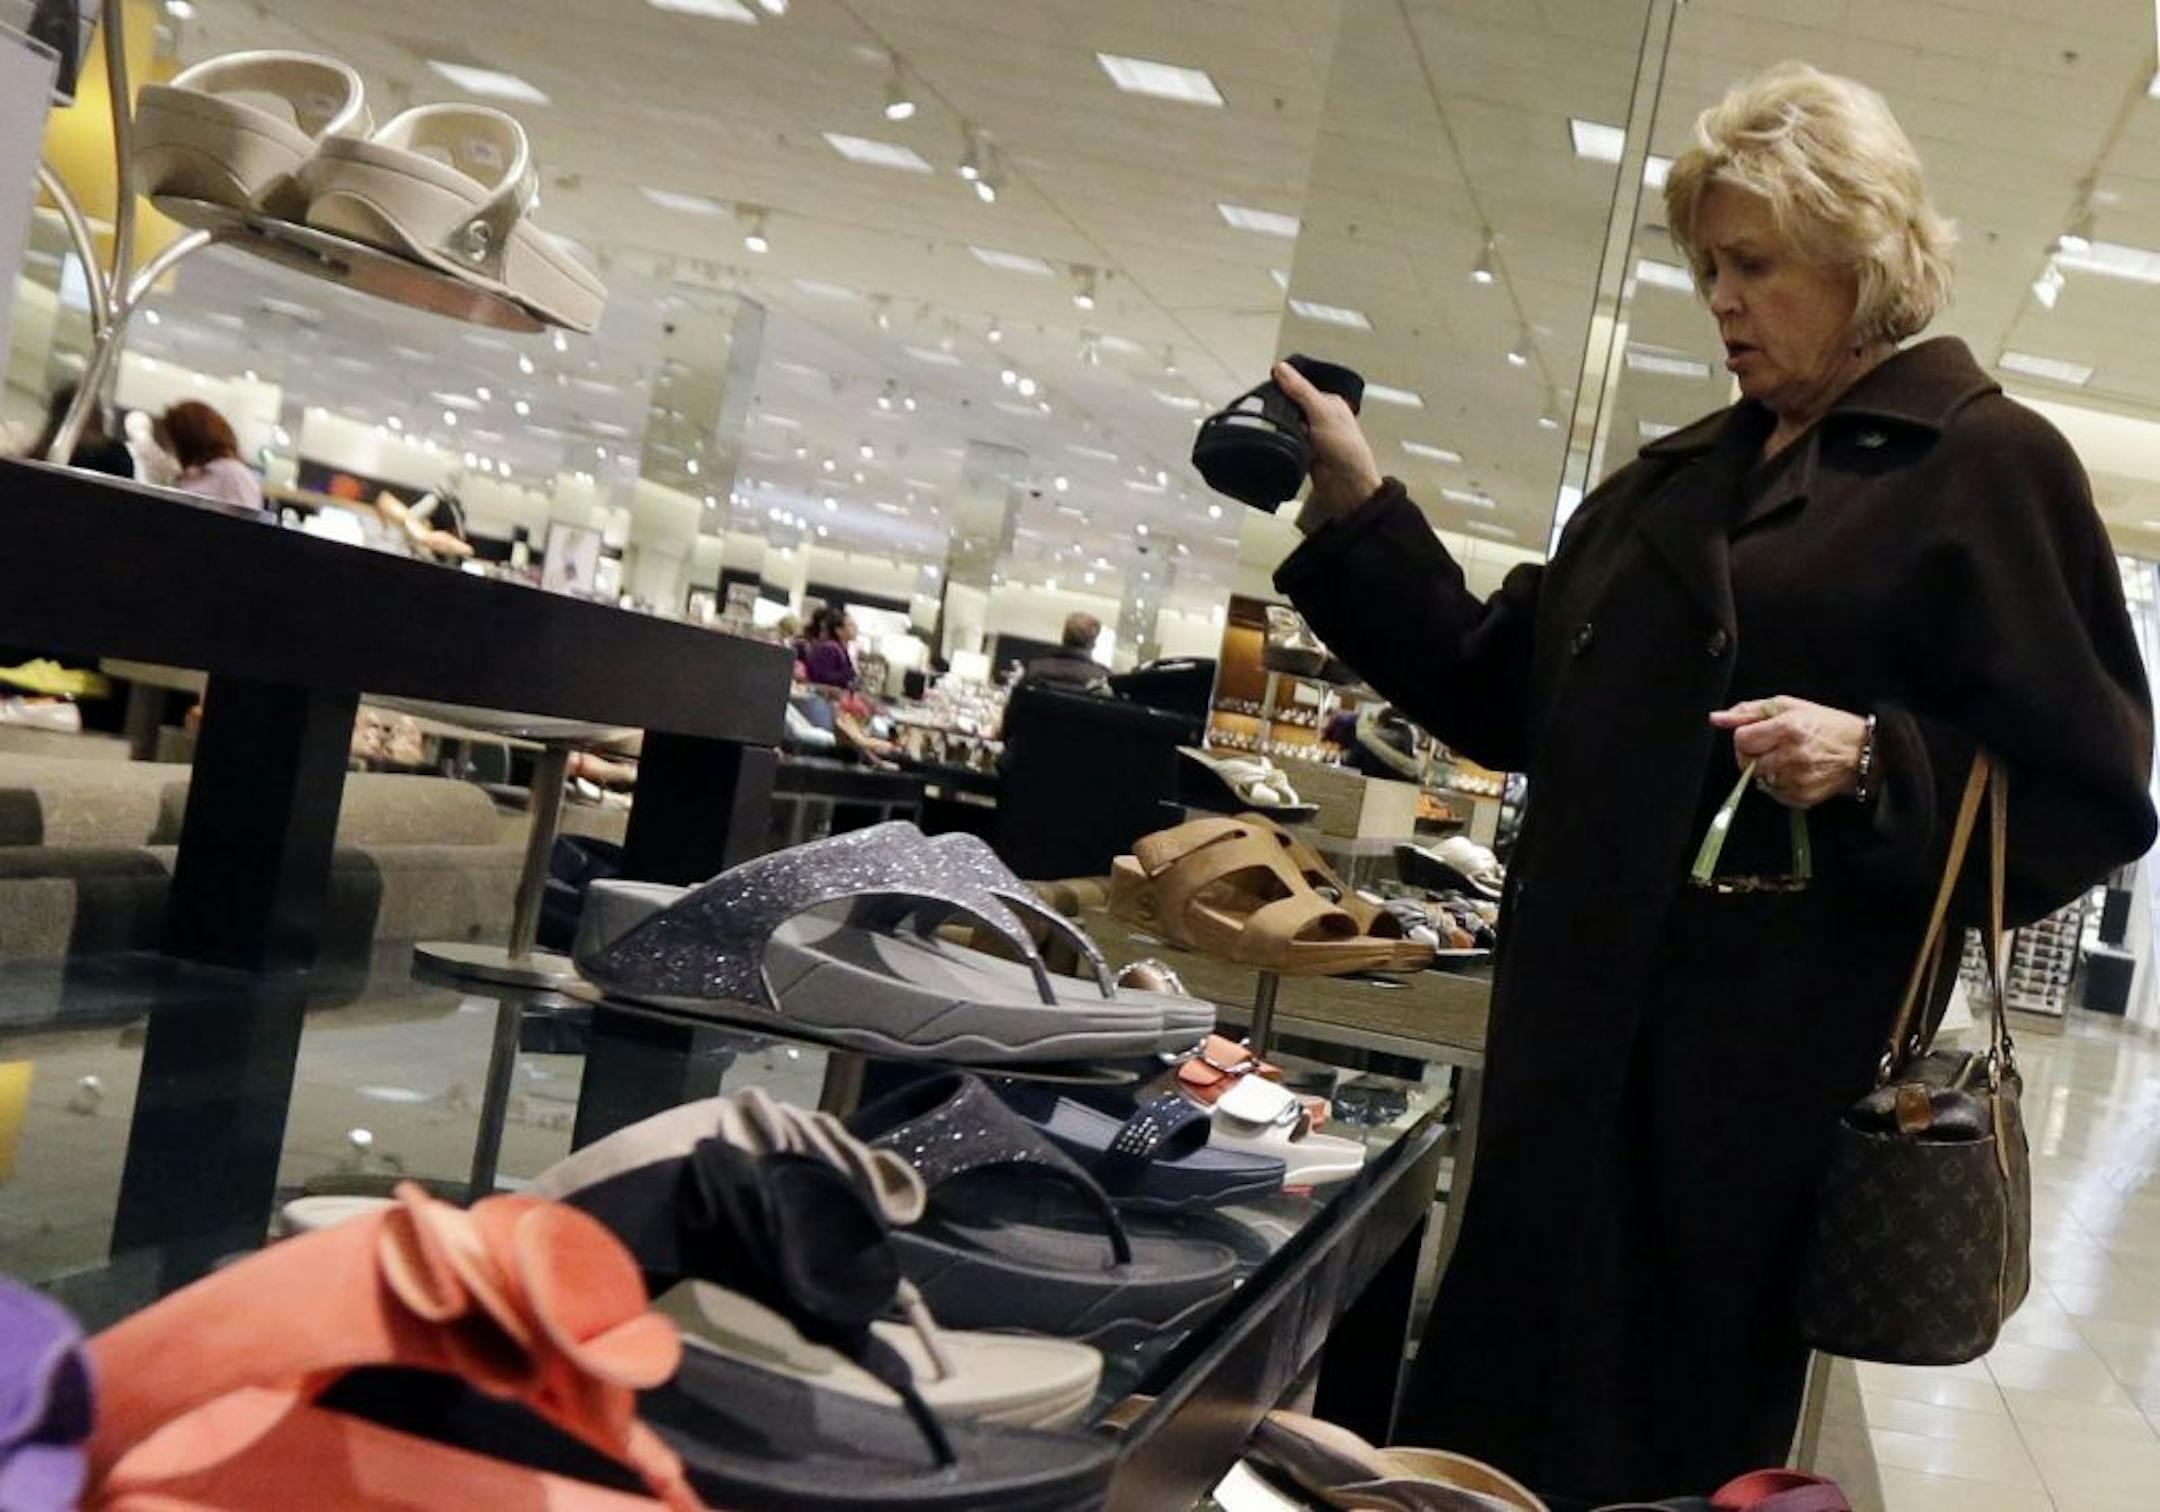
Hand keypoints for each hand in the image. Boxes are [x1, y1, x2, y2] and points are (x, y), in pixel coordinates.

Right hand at [1274, 360, 1384, 519]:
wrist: (1347, 487)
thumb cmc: (1345, 448)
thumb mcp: (1321, 413)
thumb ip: (1301, 391)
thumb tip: (1282, 368)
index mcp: (1329, 402)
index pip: (1300, 388)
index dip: (1284, 390)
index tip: (1267, 391)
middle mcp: (1321, 417)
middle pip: (1291, 407)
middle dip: (1282, 413)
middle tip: (1273, 416)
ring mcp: (1312, 436)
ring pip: (1287, 426)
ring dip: (1283, 430)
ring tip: (1280, 433)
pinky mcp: (1304, 452)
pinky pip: (1286, 443)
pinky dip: (1283, 444)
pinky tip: (1280, 445)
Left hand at [1709, 696, 1868, 808]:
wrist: (1866, 753)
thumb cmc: (1828, 726)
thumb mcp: (1790, 706)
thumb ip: (1749, 711)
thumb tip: (1716, 718)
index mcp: (1789, 728)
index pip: (1741, 739)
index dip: (1745, 736)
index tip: (1757, 734)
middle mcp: (1792, 755)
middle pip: (1745, 762)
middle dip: (1752, 754)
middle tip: (1770, 747)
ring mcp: (1797, 779)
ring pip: (1758, 779)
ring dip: (1765, 770)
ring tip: (1787, 759)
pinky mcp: (1802, 798)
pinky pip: (1773, 794)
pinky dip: (1778, 784)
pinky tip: (1795, 772)